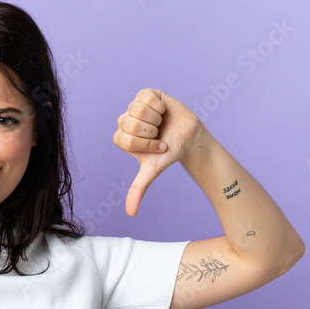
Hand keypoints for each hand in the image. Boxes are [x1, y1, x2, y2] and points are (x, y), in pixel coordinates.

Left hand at [112, 89, 205, 215]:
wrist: (188, 137)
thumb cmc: (168, 153)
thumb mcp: (152, 171)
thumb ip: (138, 190)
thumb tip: (130, 214)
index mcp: (122, 138)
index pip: (127, 138)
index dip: (147, 143)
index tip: (157, 146)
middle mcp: (125, 121)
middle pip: (132, 123)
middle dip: (152, 131)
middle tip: (160, 134)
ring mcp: (134, 106)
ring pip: (139, 109)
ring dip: (157, 118)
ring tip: (161, 123)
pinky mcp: (145, 94)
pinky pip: (147, 97)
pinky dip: (160, 105)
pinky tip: (163, 111)